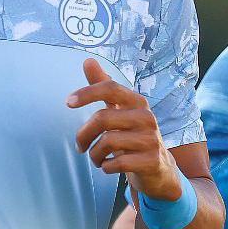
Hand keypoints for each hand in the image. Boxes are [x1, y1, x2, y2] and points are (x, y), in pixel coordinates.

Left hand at [68, 59, 181, 200]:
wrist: (159, 168)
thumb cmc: (132, 135)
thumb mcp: (119, 110)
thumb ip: (104, 87)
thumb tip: (88, 60)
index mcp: (137, 102)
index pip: (110, 88)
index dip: (87, 93)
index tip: (68, 102)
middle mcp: (146, 117)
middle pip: (103, 118)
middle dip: (84, 135)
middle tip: (80, 146)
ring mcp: (151, 139)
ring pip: (107, 142)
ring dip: (94, 154)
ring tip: (96, 158)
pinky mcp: (151, 161)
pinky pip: (117, 163)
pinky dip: (106, 167)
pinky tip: (108, 167)